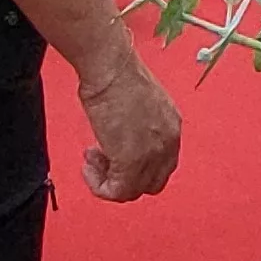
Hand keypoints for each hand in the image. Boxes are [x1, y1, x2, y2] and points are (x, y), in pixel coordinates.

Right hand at [77, 47, 182, 201]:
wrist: (111, 69)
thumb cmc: (117, 75)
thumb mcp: (138, 105)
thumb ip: (137, 127)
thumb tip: (121, 141)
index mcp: (171, 126)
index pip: (162, 165)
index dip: (137, 166)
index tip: (114, 155)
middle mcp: (168, 142)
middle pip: (151, 182)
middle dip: (124, 177)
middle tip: (102, 160)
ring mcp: (152, 154)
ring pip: (133, 190)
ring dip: (107, 181)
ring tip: (91, 160)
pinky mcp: (132, 162)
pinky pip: (117, 192)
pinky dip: (99, 186)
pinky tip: (89, 167)